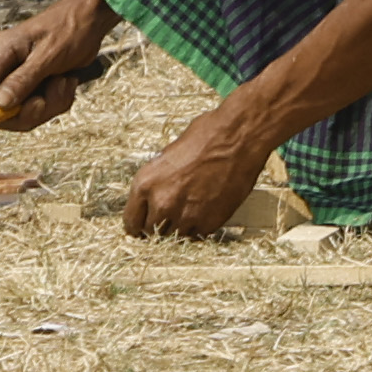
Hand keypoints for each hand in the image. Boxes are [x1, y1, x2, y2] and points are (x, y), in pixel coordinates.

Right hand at [0, 0, 111, 132]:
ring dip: (49, 104)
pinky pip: (41, 109)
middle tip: (46, 98)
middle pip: (1, 110)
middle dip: (28, 111)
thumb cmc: (70, 28)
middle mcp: (4, 68)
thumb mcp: (48, 55)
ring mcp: (19, 79)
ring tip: (62, 82)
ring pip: (23, 113)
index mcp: (0, 53)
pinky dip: (57, 101)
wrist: (93, 20)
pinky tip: (67, 81)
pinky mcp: (34, 87)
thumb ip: (23, 80)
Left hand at [120, 99, 275, 238]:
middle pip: (152, 232)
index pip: (131, 222)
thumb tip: (156, 195)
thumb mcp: (170, 155)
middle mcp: (162, 203)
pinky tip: (206, 211)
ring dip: (181, 228)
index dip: (138, 225)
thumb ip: (159, 181)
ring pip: (176, 236)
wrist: (240, 137)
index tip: (145, 226)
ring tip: (192, 213)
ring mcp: (186, 215)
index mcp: (145, 184)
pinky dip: (200, 226)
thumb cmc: (208, 135)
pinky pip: (198, 234)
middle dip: (160, 226)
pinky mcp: (210, 221)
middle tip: (172, 218)